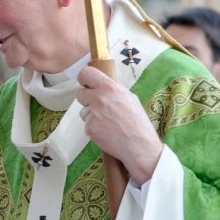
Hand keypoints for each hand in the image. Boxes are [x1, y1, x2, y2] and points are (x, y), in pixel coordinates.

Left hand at [76, 65, 161, 184]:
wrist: (139, 145)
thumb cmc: (137, 122)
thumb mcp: (129, 98)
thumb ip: (113, 91)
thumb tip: (100, 86)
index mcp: (111, 87)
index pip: (86, 73)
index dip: (84, 79)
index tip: (86, 84)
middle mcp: (100, 98)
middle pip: (80, 94)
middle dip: (88, 100)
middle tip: (100, 108)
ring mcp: (93, 113)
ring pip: (83, 111)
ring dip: (91, 116)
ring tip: (108, 122)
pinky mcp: (89, 127)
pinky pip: (86, 124)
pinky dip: (93, 127)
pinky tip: (106, 131)